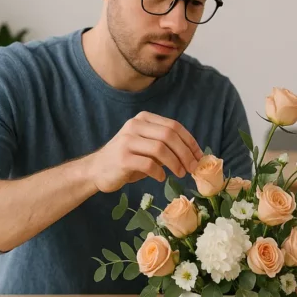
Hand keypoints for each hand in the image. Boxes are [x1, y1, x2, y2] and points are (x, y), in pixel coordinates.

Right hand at [87, 111, 203, 192]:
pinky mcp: (123, 158)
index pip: (174, 126)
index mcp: (144, 119)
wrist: (97, 170)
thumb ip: (166, 147)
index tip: (199, 155)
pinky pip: (148, 164)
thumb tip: (193, 156)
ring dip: (175, 163)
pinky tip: (161, 177)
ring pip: (160, 149)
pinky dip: (159, 172)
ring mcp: (127, 141)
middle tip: (193, 168)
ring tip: (181, 174)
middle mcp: (135, 126)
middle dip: (186, 153)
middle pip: (169, 135)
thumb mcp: (147, 148)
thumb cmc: (127, 160)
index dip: (190, 141)